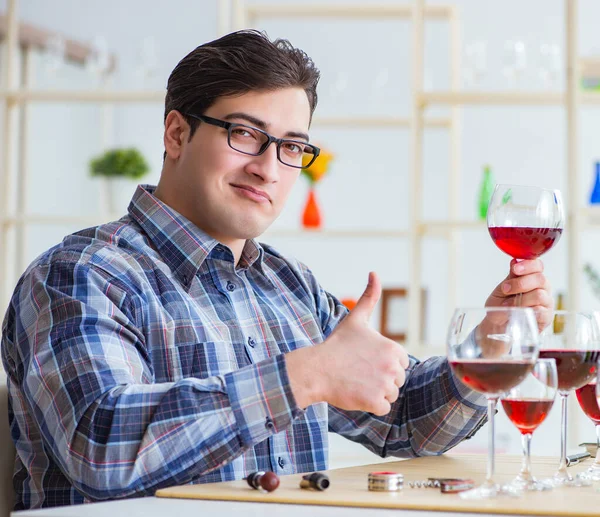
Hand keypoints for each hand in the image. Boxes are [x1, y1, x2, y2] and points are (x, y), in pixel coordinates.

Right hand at [286, 272, 408, 415]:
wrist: (317, 369)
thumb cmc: (336, 345)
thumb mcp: (356, 319)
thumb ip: (370, 297)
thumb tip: (374, 272)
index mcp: (393, 348)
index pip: (399, 364)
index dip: (382, 364)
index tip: (364, 360)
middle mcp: (393, 367)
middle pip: (396, 380)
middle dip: (380, 379)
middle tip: (358, 372)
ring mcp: (385, 385)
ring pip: (390, 394)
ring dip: (375, 392)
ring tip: (356, 381)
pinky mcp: (376, 402)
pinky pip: (383, 408)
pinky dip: (370, 405)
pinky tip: (356, 393)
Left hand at [485, 258, 552, 330]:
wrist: (498, 324)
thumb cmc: (501, 305)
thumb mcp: (502, 289)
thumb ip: (511, 277)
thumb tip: (514, 261)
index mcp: (532, 277)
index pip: (537, 265)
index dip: (528, 265)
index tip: (515, 269)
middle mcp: (542, 288)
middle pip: (540, 279)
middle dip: (520, 283)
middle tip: (505, 289)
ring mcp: (546, 302)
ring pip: (539, 295)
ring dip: (520, 299)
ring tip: (507, 304)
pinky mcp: (546, 317)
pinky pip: (541, 311)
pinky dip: (526, 311)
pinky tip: (517, 312)